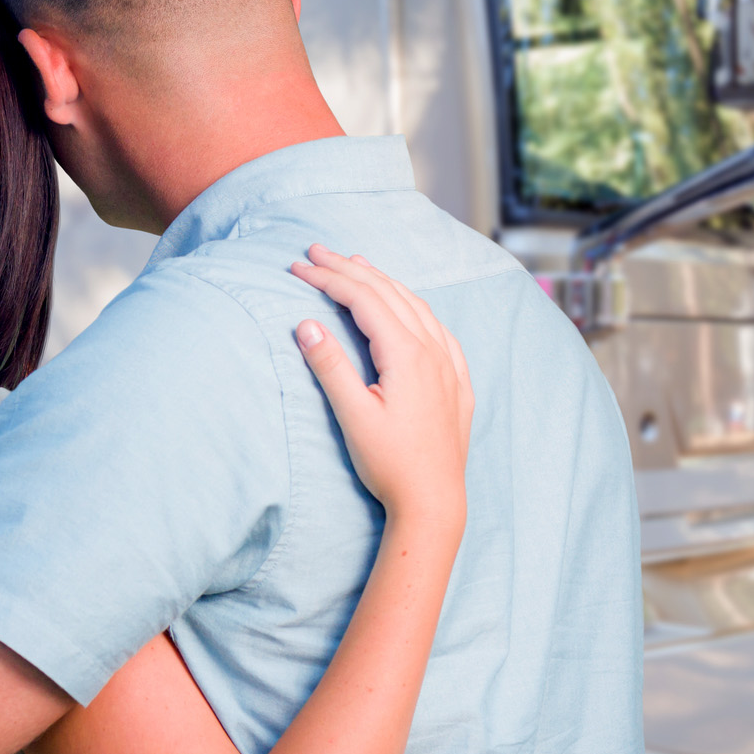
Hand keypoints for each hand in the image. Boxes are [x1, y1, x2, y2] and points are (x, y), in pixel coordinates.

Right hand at [291, 246, 472, 525]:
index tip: (298, 267)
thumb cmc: (391, 464)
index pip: (363, 299)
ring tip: (355, 264)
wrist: (434, 502)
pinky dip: (412, 305)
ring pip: (415, 305)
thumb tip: (306, 324)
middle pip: (388, 293)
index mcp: (407, 355)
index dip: (328, 278)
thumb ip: (330, 367)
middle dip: (349, 269)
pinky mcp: (456, 381)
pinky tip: (407, 306)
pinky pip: (437, 327)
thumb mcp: (353, 416)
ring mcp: (449, 365)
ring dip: (382, 281)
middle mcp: (433, 351)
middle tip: (316, 252)